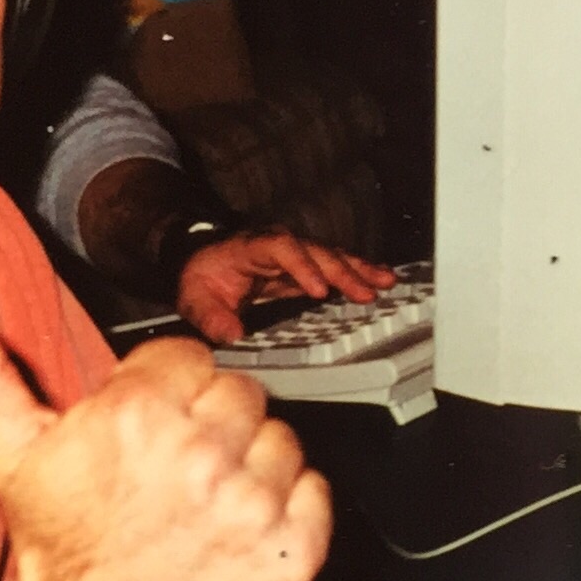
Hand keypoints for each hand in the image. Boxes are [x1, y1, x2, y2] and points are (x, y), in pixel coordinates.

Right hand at [0, 301, 330, 580]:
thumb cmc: (56, 550)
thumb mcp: (12, 454)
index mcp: (138, 415)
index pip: (189, 356)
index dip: (168, 388)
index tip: (150, 424)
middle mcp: (200, 454)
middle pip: (238, 391)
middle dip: (210, 420)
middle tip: (176, 467)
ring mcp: (251, 506)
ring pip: (280, 437)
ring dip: (251, 461)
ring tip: (204, 501)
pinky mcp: (291, 552)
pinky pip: (315, 491)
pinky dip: (288, 506)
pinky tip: (239, 529)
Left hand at [177, 232, 399, 344]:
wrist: (203, 261)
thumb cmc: (203, 277)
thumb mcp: (195, 298)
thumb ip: (211, 316)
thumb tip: (232, 335)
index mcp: (253, 247)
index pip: (282, 249)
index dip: (302, 267)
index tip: (319, 290)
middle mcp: (279, 245)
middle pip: (316, 251)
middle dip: (343, 272)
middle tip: (365, 293)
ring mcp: (296, 254)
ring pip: (332, 256)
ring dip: (360, 269)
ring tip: (385, 282)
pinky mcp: (306, 266)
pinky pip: (336, 266)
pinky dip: (359, 272)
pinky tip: (380, 279)